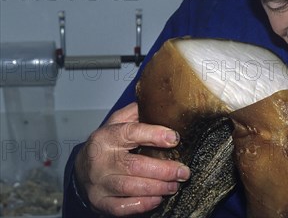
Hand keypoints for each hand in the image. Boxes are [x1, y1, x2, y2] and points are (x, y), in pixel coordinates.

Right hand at [74, 102, 190, 215]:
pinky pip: (122, 206)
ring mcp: (99, 183)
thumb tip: (160, 103)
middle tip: (183, 171)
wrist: (82, 168)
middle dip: (164, 170)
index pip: (131, 133)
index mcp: (107, 136)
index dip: (154, 135)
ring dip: (157, 187)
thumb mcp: (117, 122)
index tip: (174, 138)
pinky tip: (157, 199)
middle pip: (134, 165)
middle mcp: (101, 160)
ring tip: (175, 185)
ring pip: (130, 187)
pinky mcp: (100, 201)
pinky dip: (142, 204)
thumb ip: (136, 112)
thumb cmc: (106, 144)